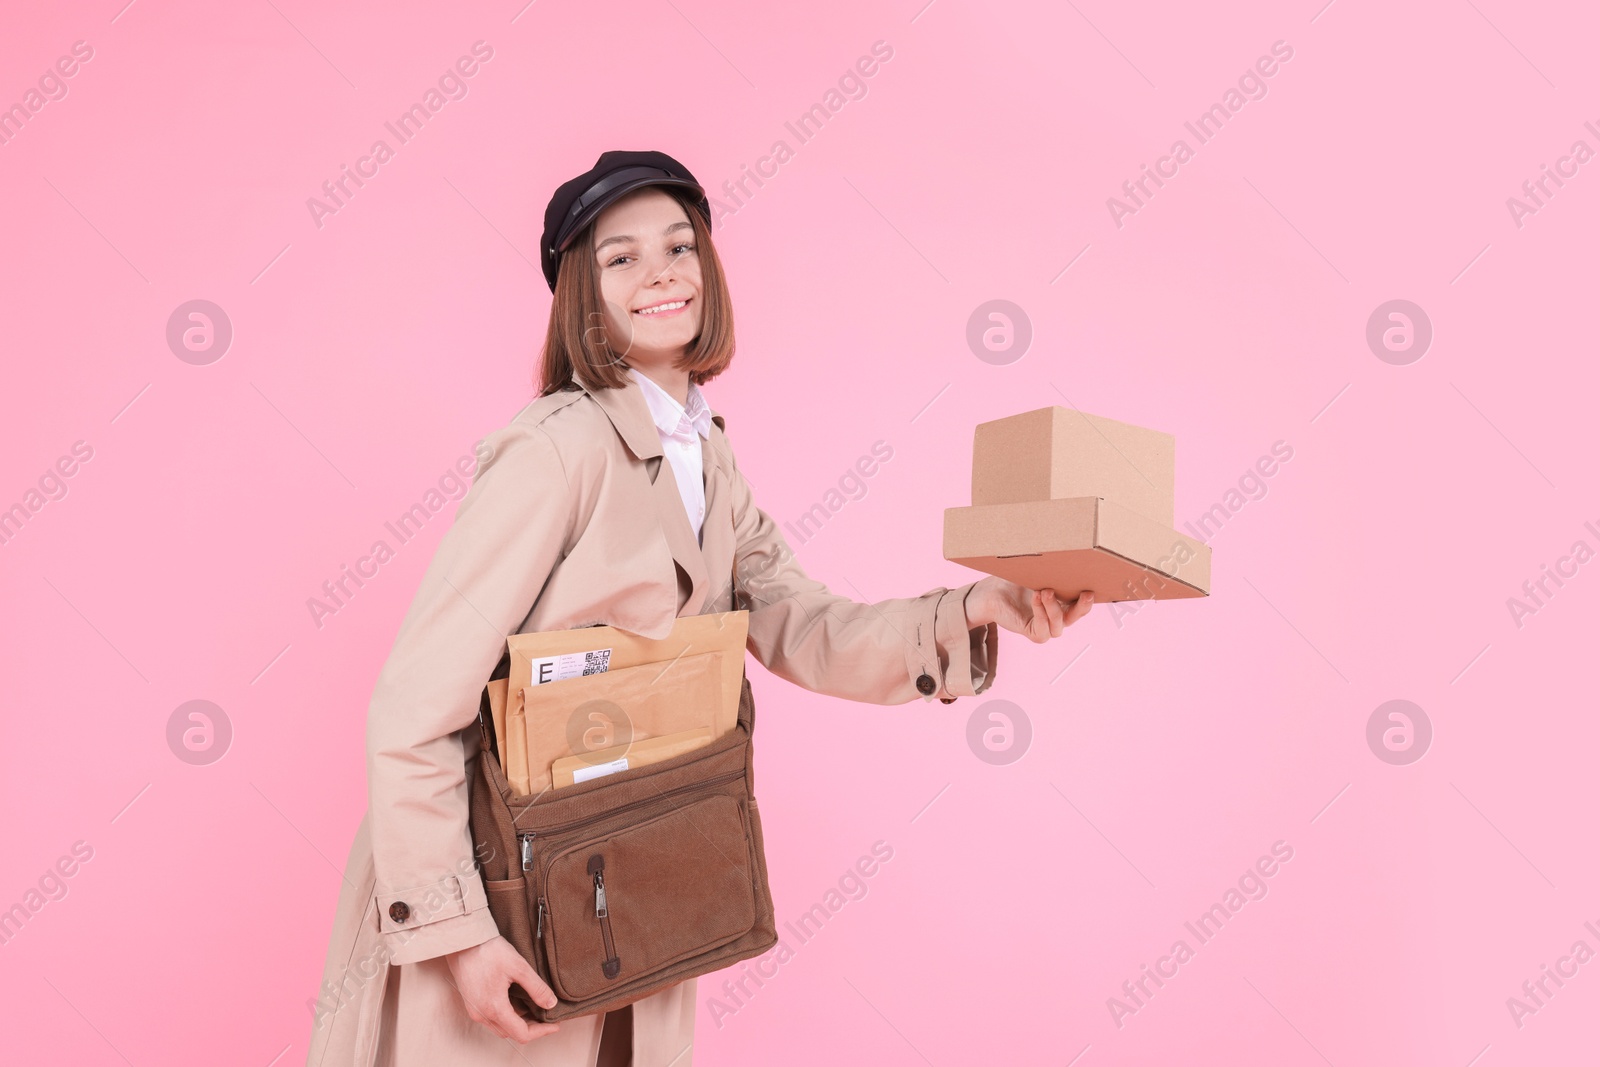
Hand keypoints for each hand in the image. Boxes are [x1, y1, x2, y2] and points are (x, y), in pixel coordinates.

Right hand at [444, 935, 561, 1043]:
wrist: (462, 941)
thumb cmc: (489, 951)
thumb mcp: (518, 967)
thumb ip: (536, 988)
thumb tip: (551, 1004)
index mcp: (495, 1009)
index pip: (522, 1034)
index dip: (542, 1031)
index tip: (555, 1024)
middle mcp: (482, 1015)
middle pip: (511, 1033)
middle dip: (531, 1028)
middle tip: (547, 1016)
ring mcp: (475, 1010)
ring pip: (500, 1028)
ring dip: (518, 1024)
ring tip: (534, 1010)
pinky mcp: (471, 1003)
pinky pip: (491, 1019)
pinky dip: (507, 1017)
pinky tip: (516, 1003)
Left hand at [967, 577, 1093, 642]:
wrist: (991, 593)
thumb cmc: (1013, 580)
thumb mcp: (1036, 572)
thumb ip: (1052, 567)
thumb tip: (1066, 547)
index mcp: (1063, 601)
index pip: (1082, 601)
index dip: (1090, 595)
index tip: (1094, 584)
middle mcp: (1057, 615)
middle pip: (1077, 615)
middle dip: (1083, 606)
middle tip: (1086, 593)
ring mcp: (1046, 626)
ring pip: (1060, 624)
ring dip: (1055, 608)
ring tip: (1046, 591)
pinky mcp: (1033, 633)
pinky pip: (1043, 629)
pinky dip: (1041, 613)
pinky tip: (1036, 598)